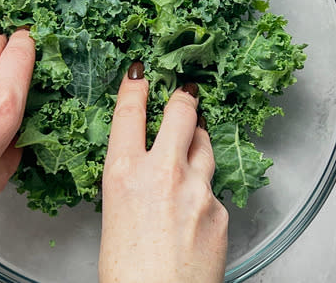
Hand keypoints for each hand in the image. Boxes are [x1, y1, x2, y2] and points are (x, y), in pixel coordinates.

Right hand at [99, 64, 228, 282]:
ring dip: (199, 141)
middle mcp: (163, 173)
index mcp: (125, 173)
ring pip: (205, 147)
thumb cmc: (129, 272)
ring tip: (195, 141)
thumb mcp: (116, 216)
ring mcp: (197, 189)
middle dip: (184, 100)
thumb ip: (134, 186)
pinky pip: (214, 190)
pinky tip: (196, 210)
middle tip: (186, 94)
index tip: (139, 73)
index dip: (135, 87)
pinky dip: (205, 193)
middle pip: (181, 115)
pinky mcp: (220, 209)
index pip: (130, 114)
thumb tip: (147, 176)